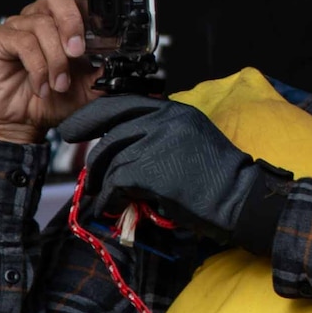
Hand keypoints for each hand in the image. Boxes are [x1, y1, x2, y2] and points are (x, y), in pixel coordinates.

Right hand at [0, 0, 111, 144]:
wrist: (20, 122)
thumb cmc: (50, 100)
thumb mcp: (87, 88)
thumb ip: (105, 72)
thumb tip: (125, 65)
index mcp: (63, 21)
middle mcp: (41, 16)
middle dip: (73, 22)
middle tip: (79, 52)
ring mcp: (19, 26)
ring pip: (42, 24)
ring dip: (56, 58)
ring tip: (60, 84)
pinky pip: (23, 42)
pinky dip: (37, 67)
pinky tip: (41, 86)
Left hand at [59, 96, 290, 255]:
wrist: (241, 197)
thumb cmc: (219, 178)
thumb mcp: (191, 140)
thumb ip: (159, 136)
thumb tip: (122, 153)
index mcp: (173, 110)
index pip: (121, 105)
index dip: (91, 118)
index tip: (71, 130)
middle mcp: (164, 120)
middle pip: (111, 135)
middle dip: (95, 161)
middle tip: (89, 179)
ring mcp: (156, 142)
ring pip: (112, 161)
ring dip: (103, 185)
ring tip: (103, 199)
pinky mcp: (150, 169)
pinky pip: (115, 183)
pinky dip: (108, 198)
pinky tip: (110, 207)